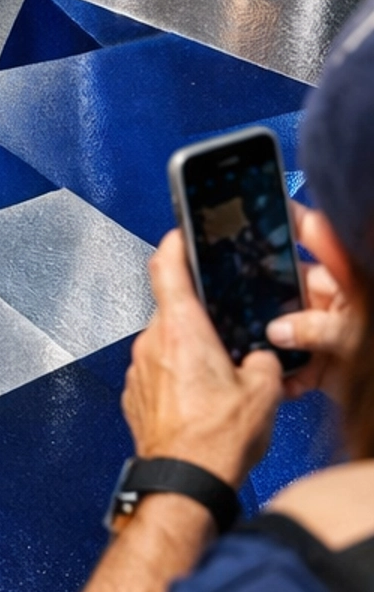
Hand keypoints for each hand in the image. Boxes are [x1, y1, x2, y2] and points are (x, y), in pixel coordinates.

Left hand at [122, 230, 281, 486]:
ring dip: (186, 354)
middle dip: (198, 320)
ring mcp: (137, 370)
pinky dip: (174, 380)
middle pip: (172, 311)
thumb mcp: (263, 391)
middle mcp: (151, 343)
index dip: (174, 244)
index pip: (166, 267)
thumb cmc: (215, 439)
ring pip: (164, 345)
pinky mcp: (133, 396)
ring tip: (215, 381)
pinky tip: (197, 403)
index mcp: (181, 329)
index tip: (180, 234)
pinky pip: (155, 374)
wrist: (183, 481)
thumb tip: (258, 357)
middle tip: (224, 336)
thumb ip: (263, 358)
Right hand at [267, 204, 364, 400]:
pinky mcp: (325, 366)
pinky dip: (284, 378)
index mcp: (347, 279)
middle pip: (289, 287)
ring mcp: (328, 332)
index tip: (260, 208)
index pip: (314, 235)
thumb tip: (277, 330)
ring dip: (270, 341)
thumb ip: (316, 328)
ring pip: (286, 329)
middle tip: (237, 295)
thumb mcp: (355, 334)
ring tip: (251, 347)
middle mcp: (335, 301)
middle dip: (265, 297)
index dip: (288, 218)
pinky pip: (295, 367)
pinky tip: (275, 383)